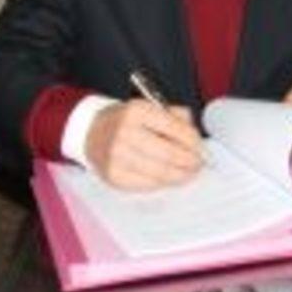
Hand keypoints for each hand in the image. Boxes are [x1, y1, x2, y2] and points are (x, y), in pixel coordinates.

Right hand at [85, 100, 203, 189]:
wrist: (91, 132)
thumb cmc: (127, 120)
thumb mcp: (149, 107)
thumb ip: (175, 116)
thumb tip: (195, 136)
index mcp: (137, 111)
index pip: (176, 128)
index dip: (194, 141)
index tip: (201, 147)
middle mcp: (125, 133)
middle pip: (170, 153)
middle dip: (190, 161)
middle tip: (199, 163)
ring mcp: (117, 156)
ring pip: (160, 172)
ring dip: (181, 175)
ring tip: (189, 173)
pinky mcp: (114, 175)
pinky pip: (147, 184)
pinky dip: (163, 183)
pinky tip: (169, 178)